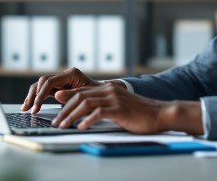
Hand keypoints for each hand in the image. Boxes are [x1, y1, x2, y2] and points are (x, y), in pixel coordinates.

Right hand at [21, 67, 103, 112]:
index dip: (40, 94)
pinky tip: (31, 106)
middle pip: (43, 81)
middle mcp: (64, 75)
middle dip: (34, 95)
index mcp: (71, 74)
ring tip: (25, 108)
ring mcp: (61, 81)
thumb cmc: (98, 96)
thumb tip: (56, 95)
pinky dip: (37, 98)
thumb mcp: (87, 97)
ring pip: (41, 85)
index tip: (36, 107)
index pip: (50, 81)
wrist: (104, 95)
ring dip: (32, 96)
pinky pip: (44, 91)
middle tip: (28, 108)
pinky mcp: (59, 88)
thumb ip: (72, 95)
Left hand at [50, 83, 203, 134]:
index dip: (67, 99)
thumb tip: (86, 114)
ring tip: (63, 125)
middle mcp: (109, 90)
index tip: (56, 108)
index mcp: (108, 89)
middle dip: (65, 110)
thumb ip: (103, 106)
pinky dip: (87, 120)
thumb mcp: (119, 107)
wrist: (160, 114)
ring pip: (85, 104)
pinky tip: (81, 127)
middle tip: (56, 121)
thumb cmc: (140, 114)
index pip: (81, 92)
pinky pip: (98, 113)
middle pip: (80, 97)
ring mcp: (114, 98)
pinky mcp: (119, 109)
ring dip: (71, 116)